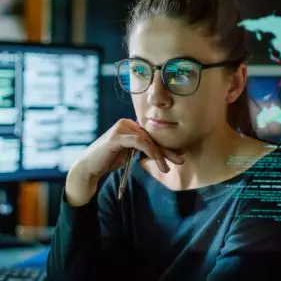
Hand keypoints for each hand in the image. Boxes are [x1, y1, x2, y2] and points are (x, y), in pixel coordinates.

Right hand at [65, 118, 183, 205]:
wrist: (88, 169)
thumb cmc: (108, 161)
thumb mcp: (130, 153)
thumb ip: (143, 149)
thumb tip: (162, 152)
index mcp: (130, 126)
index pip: (151, 136)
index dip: (166, 146)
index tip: (179, 156)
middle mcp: (126, 123)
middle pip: (152, 137)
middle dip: (167, 150)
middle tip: (181, 160)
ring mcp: (121, 128)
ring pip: (147, 140)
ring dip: (159, 155)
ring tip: (167, 168)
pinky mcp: (116, 136)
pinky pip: (139, 142)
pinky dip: (150, 152)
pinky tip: (158, 162)